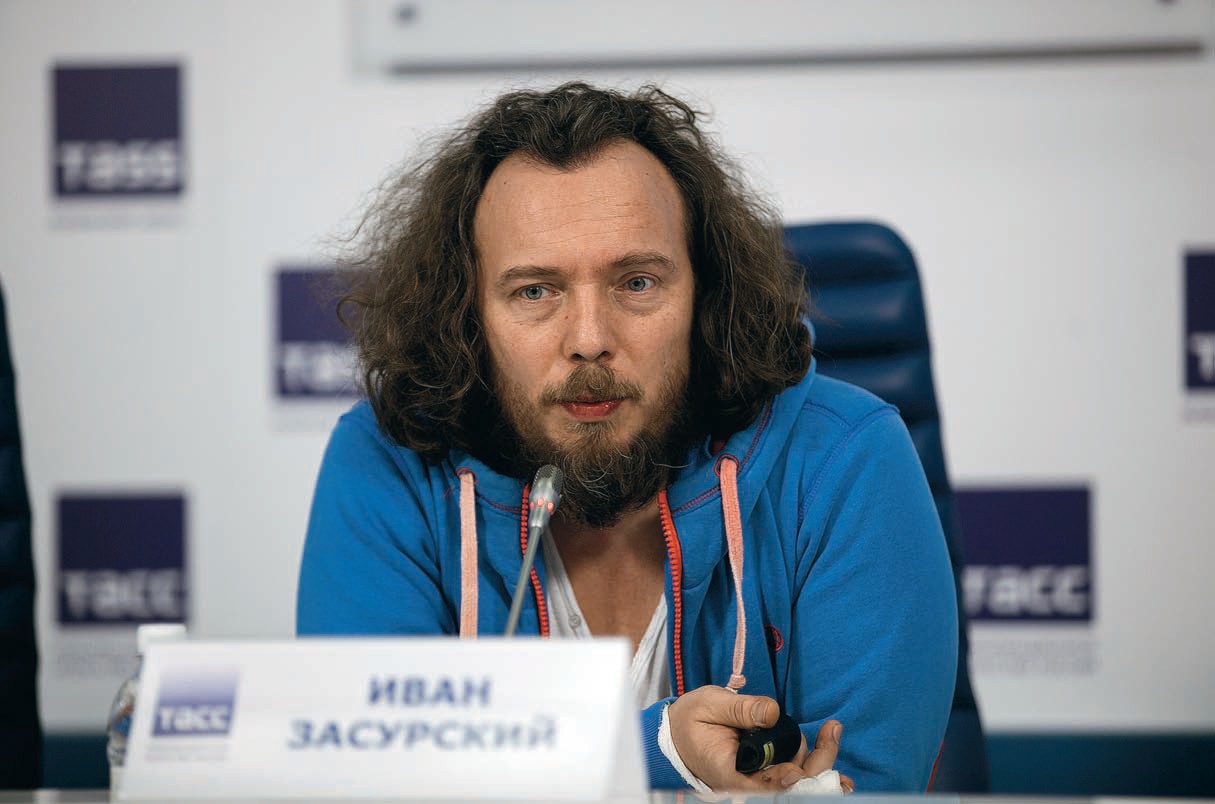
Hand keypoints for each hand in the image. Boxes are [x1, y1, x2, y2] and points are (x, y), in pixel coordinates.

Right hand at [667, 685, 854, 792]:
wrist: (677, 735)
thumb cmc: (691, 721)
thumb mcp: (710, 705)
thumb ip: (741, 709)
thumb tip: (773, 712)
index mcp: (731, 774)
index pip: (768, 786)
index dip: (790, 778)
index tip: (802, 762)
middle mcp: (749, 784)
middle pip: (792, 785)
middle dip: (819, 763)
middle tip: (833, 731)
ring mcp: (759, 781)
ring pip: (798, 779)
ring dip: (819, 758)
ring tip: (830, 730)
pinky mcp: (766, 772)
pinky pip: (795, 773)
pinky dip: (814, 763)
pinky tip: (829, 747)